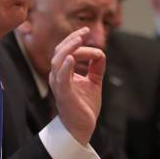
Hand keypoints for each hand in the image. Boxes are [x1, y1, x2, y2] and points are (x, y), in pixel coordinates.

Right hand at [49, 27, 105, 144]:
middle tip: (84, 31)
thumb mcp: (94, 82)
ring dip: (68, 48)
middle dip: (71, 40)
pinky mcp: (64, 94)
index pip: (66, 51)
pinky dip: (65, 66)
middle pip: (60, 52)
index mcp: (63, 73)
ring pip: (58, 61)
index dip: (74, 39)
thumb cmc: (84, 105)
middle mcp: (58, 77)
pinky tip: (72, 58)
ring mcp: (59, 85)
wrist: (82, 127)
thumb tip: (101, 53)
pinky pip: (61, 78)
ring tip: (79, 39)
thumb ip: (96, 68)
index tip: (86, 31)